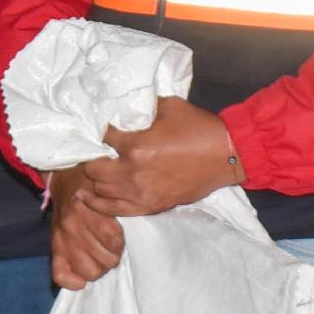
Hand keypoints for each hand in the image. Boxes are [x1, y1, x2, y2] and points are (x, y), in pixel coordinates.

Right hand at [47, 169, 125, 290]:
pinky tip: (82, 276)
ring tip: (101, 257)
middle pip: (106, 259)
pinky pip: (61, 276)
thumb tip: (136, 225)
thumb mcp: (108, 189)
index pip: (113, 240)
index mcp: (85, 208)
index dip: (121, 242)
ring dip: (99, 267)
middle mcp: (71, 225)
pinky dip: (73, 281)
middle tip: (112, 249)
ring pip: (90, 271)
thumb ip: (119, 205)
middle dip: (114, 256)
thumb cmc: (93, 185)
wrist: (65, 179)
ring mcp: (61, 239)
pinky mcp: (54, 249)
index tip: (120, 237)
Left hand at [82, 96, 241, 219]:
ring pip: (101, 190)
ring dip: (96, 180)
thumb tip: (130, 103)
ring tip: (94, 173)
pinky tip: (87, 199)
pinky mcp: (150, 206)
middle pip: (95, 169)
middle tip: (100, 153)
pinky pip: (116, 210)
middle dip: (94, 158)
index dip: (103, 132)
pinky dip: (99, 204)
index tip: (105, 130)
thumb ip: (145, 105)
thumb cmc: (199, 129)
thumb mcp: (170, 106)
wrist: (227, 156)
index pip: (104, 138)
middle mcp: (133, 172)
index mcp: (135, 146)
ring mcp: (140, 193)